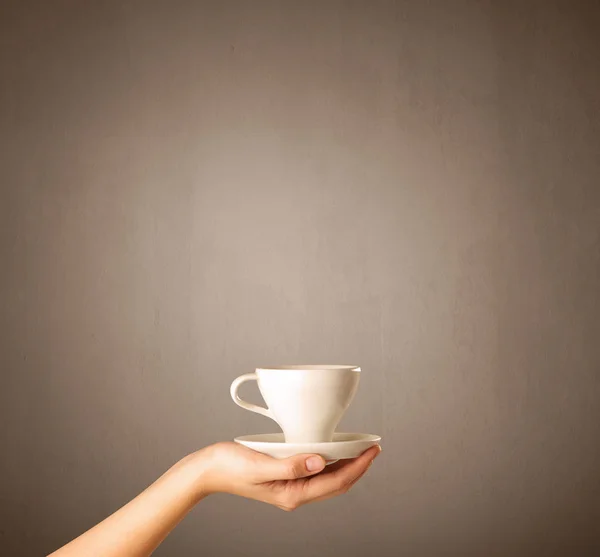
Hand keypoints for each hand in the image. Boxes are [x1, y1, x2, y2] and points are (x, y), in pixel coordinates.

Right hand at [188, 441, 380, 510]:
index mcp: (292, 494)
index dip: (358, 467)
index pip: (336, 482)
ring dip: (347, 465)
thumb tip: (322, 461)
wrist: (209, 470)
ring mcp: (290, 488)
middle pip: (336, 484)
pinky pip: (316, 474)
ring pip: (328, 480)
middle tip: (374, 448)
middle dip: (358, 467)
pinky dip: (330, 463)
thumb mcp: (261, 464)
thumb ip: (292, 466)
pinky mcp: (285, 478)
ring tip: (360, 449)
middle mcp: (295, 494)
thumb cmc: (230, 466)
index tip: (373, 451)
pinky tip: (333, 451)